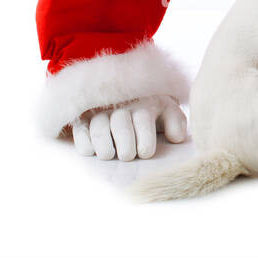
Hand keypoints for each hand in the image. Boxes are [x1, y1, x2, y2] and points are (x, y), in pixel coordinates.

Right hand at [71, 94, 187, 160]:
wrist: (131, 101)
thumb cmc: (153, 114)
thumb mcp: (169, 115)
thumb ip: (176, 124)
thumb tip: (176, 138)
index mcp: (145, 103)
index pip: (144, 119)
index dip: (145, 141)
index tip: (145, 153)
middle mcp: (122, 104)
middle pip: (120, 123)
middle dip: (125, 146)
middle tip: (128, 156)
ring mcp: (101, 110)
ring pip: (99, 127)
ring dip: (104, 146)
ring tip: (110, 155)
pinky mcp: (83, 119)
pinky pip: (80, 131)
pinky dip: (85, 143)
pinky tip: (93, 151)